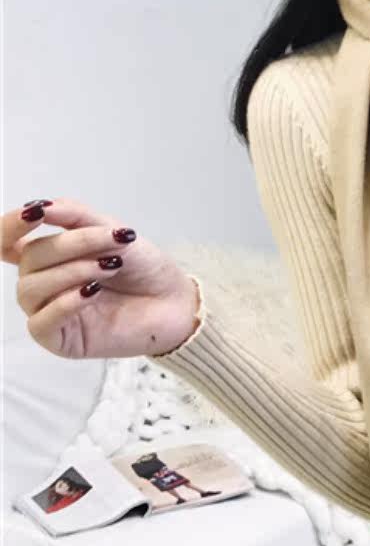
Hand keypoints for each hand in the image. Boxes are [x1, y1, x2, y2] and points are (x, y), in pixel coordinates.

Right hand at [3, 198, 199, 359]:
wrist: (177, 302)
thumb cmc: (145, 268)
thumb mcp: (112, 231)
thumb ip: (75, 217)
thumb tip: (39, 206)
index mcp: (49, 257)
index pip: (7, 243)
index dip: (10, 227)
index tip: (35, 213)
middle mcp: (43, 284)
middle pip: (29, 259)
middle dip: (70, 246)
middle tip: (111, 245)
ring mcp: (49, 313)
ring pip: (31, 288)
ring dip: (71, 272)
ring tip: (109, 267)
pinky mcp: (61, 340)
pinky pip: (41, 322)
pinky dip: (65, 304)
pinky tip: (92, 293)